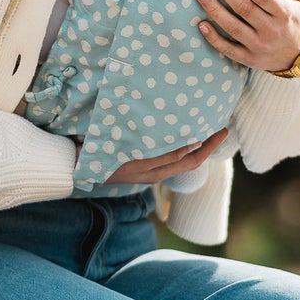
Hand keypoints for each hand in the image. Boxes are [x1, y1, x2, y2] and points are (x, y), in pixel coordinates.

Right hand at [94, 129, 228, 184]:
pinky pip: (165, 154)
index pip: (193, 160)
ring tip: (203, 127)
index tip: (224, 130)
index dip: (210, 146)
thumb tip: (195, 143)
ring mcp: (146, 168)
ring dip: (193, 143)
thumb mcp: (139, 158)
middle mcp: (154, 173)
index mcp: (156, 172)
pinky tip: (178, 130)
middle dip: (207, 144)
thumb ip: (166, 154)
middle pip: (189, 160)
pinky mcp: (137, 161)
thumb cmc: (105, 158)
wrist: (75, 163)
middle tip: (220, 126)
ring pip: (178, 158)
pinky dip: (177, 143)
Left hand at [195, 0, 299, 74]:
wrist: (297, 57)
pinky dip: (214, 38)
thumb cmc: (294, 20)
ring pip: (233, 27)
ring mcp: (260, 46)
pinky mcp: (249, 59)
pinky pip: (228, 49)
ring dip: (214, 10)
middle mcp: (272, 30)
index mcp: (284, 12)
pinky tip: (201, 24)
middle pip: (243, 8)